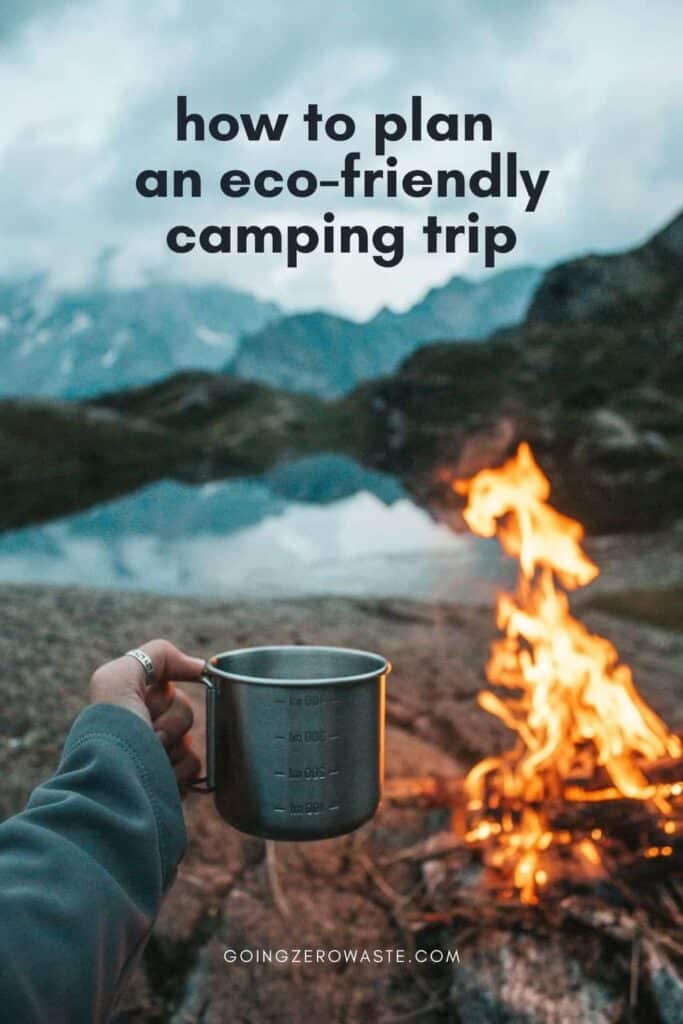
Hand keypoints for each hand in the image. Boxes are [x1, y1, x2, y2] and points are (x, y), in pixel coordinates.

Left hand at [90, 639, 203, 783]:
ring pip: (191, 739)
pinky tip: (162, 775)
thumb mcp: (118, 677)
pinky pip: (196, 766)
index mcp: (130, 704)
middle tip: (149, 734)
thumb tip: (200, 666)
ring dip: (174, 748)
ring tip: (151, 759)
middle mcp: (143, 728)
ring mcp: (158, 756)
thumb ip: (157, 655)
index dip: (164, 696)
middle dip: (170, 722)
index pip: (167, 687)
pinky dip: (181, 771)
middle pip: (184, 710)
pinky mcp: (171, 782)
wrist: (114, 788)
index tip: (152, 703)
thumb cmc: (112, 731)